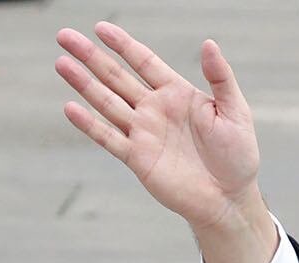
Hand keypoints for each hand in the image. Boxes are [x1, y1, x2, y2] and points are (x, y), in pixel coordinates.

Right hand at [54, 24, 278, 262]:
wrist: (228, 199)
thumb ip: (220, 77)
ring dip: (83, 84)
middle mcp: (155, 109)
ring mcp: (143, 133)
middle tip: (65, 35)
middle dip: (91, 56)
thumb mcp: (234, 111)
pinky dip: (89, 124)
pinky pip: (109, 138)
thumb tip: (208, 43)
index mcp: (177, 93)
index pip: (143, 61)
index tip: (100, 27)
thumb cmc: (238, 156)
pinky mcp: (137, 159)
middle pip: (116, 76)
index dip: (122, 44)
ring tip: (61, 63)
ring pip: (106, 102)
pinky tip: (70, 108)